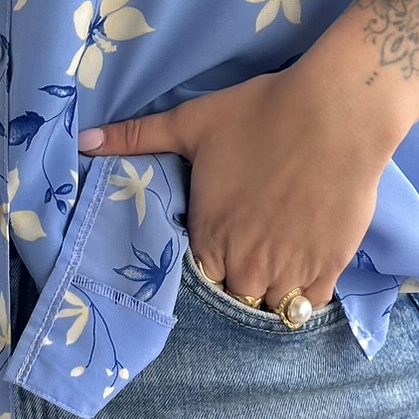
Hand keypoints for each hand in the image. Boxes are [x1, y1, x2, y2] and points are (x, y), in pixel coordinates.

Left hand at [77, 65, 398, 314]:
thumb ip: (136, 137)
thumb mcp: (192, 123)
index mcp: (209, 236)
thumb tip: (83, 141)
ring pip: (269, 305)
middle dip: (237, 275)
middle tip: (249, 243)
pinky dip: (303, 293)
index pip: (197, 276)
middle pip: (234, 293)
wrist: (335, 113)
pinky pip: (308, 305)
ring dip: (269, 288)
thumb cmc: (260, 114)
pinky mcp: (329, 268)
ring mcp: (290, 272)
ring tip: (276, 254)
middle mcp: (245, 265)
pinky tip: (303, 263)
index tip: (219, 238)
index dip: (206, 259)